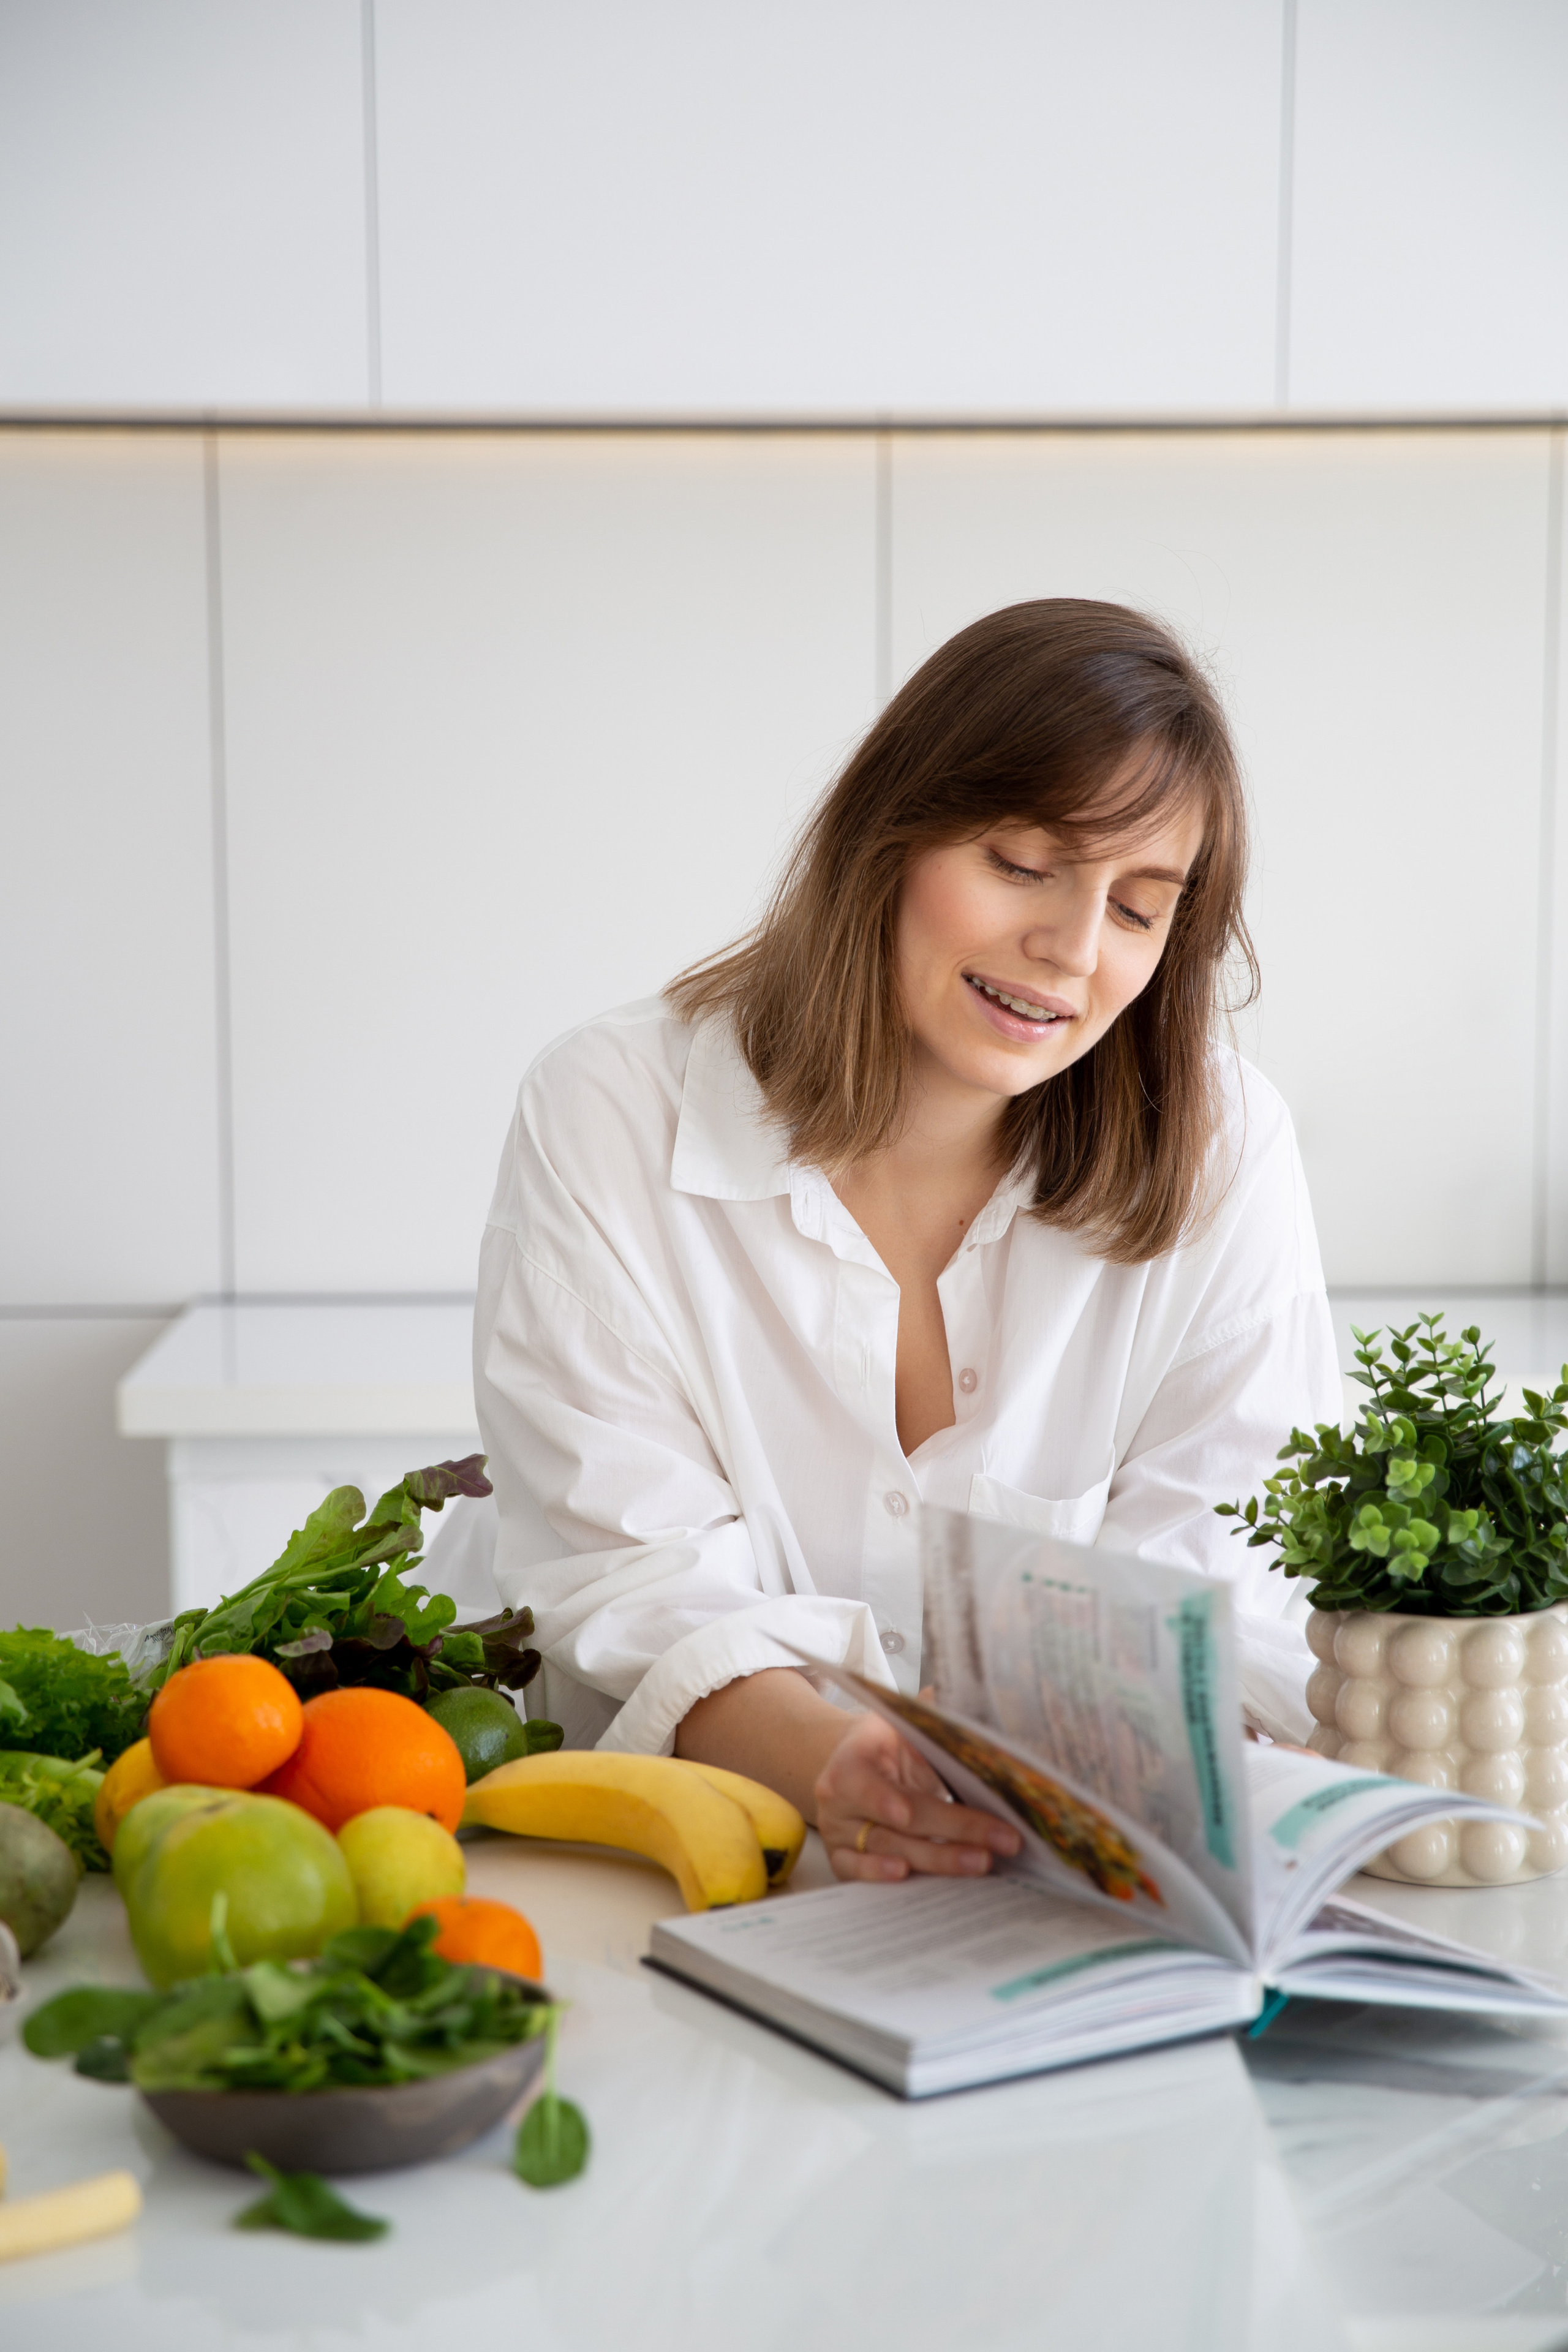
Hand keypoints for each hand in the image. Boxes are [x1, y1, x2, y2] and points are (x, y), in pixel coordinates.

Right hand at [815, 1710, 1022, 1881]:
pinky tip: (909, 1878)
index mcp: (852, 1757)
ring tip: (981, 1861)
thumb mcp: (906, 1723)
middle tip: (999, 1839)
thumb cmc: (890, 1742)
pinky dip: (880, 1877)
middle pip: (896, 1822)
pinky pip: (858, 1874)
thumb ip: (935, 1717)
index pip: (866, 1781)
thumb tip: (980, 1699)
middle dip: (952, 1830)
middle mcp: (838, 1798)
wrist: (858, 1760)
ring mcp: (839, 1831)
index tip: (907, 1813)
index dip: (885, 1799)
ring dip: (939, 1859)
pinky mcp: (842, 1858)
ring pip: (889, 1851)